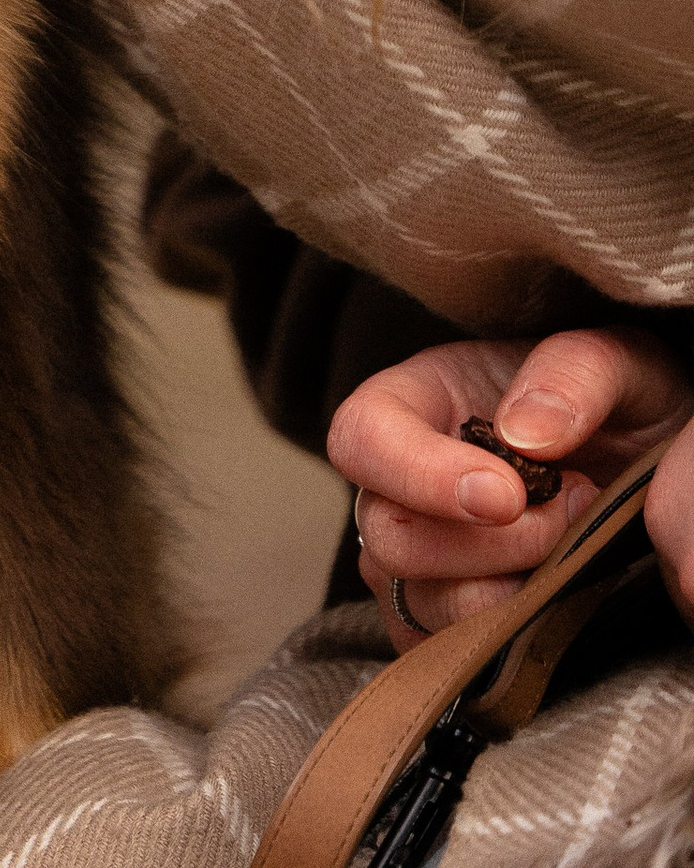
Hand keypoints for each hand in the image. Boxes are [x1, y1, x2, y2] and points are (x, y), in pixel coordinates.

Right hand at [329, 328, 693, 649]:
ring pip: (416, 601)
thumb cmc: (623, 405)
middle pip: (386, 534)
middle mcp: (404, 480)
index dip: (419, 474)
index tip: (507, 495)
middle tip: (566, 513)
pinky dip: (495, 641)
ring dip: (504, 594)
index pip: (362, 436)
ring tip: (567, 549)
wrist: (652, 465)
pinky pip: (439, 650)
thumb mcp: (618, 363)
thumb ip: (575, 374)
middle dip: (486, 547)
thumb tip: (524, 436)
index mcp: (422, 398)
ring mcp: (423, 554)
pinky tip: (547, 595)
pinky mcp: (449, 615)